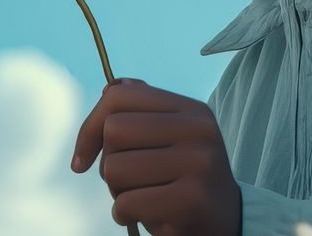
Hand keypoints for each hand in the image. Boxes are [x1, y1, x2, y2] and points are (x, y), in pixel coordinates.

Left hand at [72, 77, 241, 235]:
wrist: (226, 222)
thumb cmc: (184, 181)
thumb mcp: (173, 139)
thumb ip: (144, 112)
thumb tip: (109, 89)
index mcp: (191, 110)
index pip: (120, 96)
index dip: (91, 127)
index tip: (84, 157)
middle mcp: (197, 130)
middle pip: (114, 130)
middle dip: (108, 162)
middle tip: (127, 181)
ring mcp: (197, 163)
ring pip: (115, 168)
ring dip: (117, 191)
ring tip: (141, 198)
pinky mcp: (190, 199)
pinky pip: (126, 202)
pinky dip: (124, 214)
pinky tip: (145, 216)